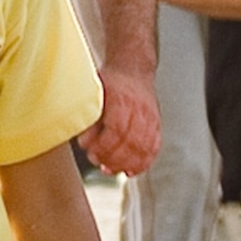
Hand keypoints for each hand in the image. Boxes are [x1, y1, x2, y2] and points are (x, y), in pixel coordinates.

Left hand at [78, 59, 160, 176]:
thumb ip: (90, 115)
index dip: (104, 145)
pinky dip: (142, 163)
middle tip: (99, 164)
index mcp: (122, 99)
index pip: (117, 128)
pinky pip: (153, 148)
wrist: (134, 70)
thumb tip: (84, 141)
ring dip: (127, 163)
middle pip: (131, 141)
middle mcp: (139, 109)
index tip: (91, 153)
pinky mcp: (156, 125)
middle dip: (113, 158)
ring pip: (144, 147)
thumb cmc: (110, 82)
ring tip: (111, 170)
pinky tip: (130, 170)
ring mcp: (151, 118)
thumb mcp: (94, 91)